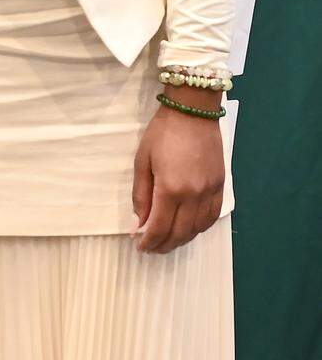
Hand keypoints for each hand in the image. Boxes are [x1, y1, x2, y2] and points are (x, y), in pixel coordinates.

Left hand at [132, 91, 224, 253]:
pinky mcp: (221, 187)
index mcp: (171, 188)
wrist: (194, 111)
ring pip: (197, 229)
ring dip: (181, 239)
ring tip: (167, 240)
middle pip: (180, 233)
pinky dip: (199, 228)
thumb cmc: (162, 133)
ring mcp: (210, 193)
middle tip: (151, 248)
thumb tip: (138, 222)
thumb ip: (141, 194)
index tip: (140, 247)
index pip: (160, 227)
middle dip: (164, 245)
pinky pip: (211, 218)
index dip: (149, 241)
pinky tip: (188, 228)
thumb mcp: (142, 160)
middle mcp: (193, 196)